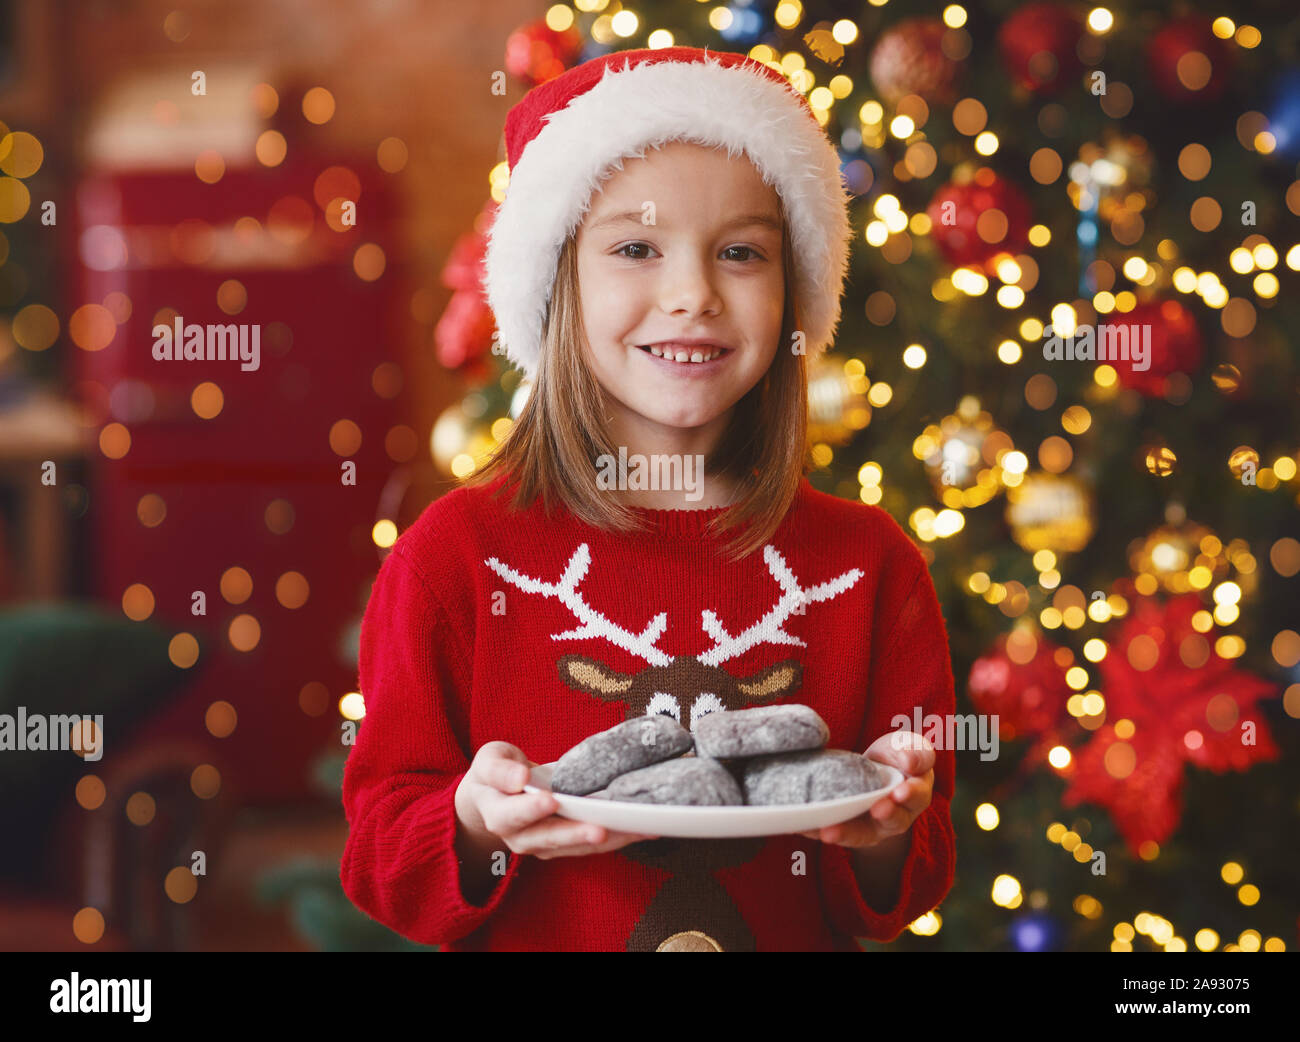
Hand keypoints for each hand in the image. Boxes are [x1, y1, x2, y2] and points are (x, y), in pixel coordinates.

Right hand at [455, 741, 657, 860]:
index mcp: (497, 814)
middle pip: (548, 839)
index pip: (511, 815)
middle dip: (575, 834)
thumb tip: (519, 778)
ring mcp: (544, 845)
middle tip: (598, 829)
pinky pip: (591, 845)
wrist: (496, 796)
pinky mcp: (566, 845)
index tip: (550, 800)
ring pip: (575, 847)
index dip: (530, 810)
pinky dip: (617, 838)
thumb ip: (500, 769)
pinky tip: (643, 828)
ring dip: (606, 840)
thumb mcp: (489, 761)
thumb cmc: (496, 773)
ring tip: (634, 829)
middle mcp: (520, 837)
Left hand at [796, 731, 934, 848]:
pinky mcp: (846, 829)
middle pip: (894, 821)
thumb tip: (909, 763)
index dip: (910, 794)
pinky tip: (803, 826)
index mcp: (915, 793)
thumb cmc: (896, 757)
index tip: (899, 791)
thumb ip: (914, 752)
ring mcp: (871, 827)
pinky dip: (817, 831)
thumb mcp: (907, 746)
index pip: (916, 795)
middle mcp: (897, 816)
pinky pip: (833, 833)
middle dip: (885, 816)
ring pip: (861, 834)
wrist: (875, 769)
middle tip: (878, 809)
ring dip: (846, 833)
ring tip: (829, 831)